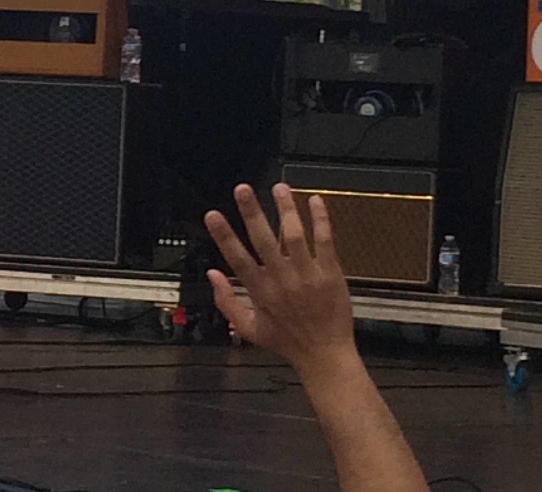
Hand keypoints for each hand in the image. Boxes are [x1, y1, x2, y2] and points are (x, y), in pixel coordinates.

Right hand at [203, 184, 354, 373]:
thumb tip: (212, 274)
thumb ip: (227, 301)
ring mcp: (308, 275)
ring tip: (279, 187)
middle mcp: (282, 281)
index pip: (237, 259)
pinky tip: (315, 200)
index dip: (224, 236)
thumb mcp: (249, 329)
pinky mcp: (330, 273)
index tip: (213, 215)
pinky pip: (325, 241)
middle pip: (264, 241)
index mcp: (261, 292)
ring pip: (294, 235)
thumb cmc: (286, 341)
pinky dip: (320, 220)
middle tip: (242, 189)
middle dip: (252, 213)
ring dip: (286, 209)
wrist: (325, 355)